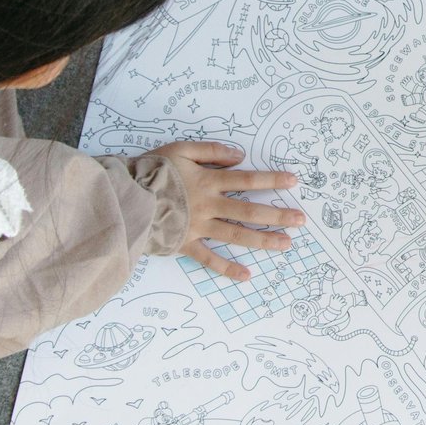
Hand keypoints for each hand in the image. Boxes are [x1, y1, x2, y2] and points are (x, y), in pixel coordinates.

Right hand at [146, 140, 303, 279]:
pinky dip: (226, 268)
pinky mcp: (185, 244)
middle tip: (301, 220)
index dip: (271, 180)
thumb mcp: (181, 149)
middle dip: (277, 215)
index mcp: (209, 181)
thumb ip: (211, 150)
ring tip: (285, 244)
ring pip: (236, 235)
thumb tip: (239, 155)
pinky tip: (246, 275)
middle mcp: (209, 205)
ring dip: (262, 240)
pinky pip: (209, 259)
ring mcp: (199, 227)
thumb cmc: (152, 170)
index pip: (247, 180)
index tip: (293, 181)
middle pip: (249, 211)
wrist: (125, 198)